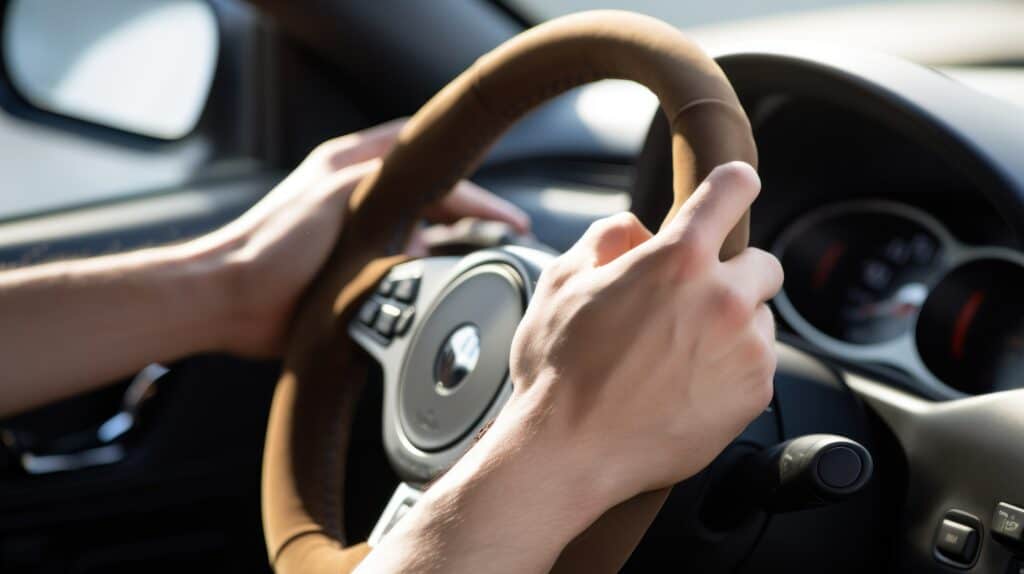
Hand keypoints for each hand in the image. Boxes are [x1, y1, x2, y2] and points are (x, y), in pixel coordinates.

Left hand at [184, 119, 529, 356]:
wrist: (228, 298)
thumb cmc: (269, 245)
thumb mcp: (333, 195)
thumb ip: (383, 183)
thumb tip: (428, 203)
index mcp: (350, 167)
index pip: (427, 163)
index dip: (470, 185)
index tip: (504, 212)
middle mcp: (357, 197)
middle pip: (429, 196)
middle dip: (469, 213)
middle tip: (506, 234)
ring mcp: (355, 236)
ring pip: (418, 232)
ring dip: (446, 246)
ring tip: (476, 262)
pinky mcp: (349, 272)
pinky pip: (402, 267)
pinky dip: (422, 273)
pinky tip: (434, 285)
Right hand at [498, 161, 781, 506]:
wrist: (570, 451)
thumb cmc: (560, 370)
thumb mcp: (561, 282)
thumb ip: (607, 238)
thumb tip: (637, 231)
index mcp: (677, 259)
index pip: (731, 190)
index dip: (732, 184)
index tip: (734, 188)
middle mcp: (722, 298)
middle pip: (764, 264)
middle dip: (733, 275)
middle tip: (690, 303)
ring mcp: (745, 348)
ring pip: (760, 319)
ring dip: (732, 326)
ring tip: (679, 355)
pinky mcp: (755, 393)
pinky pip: (758, 364)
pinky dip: (732, 369)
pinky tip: (687, 385)